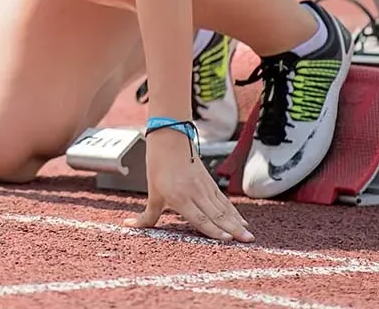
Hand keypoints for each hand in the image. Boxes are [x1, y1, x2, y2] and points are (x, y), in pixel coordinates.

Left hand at [123, 127, 253, 242]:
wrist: (169, 137)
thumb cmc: (158, 164)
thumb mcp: (152, 192)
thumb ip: (146, 216)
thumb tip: (129, 226)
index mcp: (180, 197)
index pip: (200, 218)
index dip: (214, 230)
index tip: (227, 239)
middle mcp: (195, 193)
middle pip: (217, 214)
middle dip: (233, 229)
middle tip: (248, 240)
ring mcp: (204, 186)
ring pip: (223, 208)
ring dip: (237, 222)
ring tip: (249, 234)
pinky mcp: (208, 181)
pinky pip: (223, 199)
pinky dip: (233, 210)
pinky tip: (241, 219)